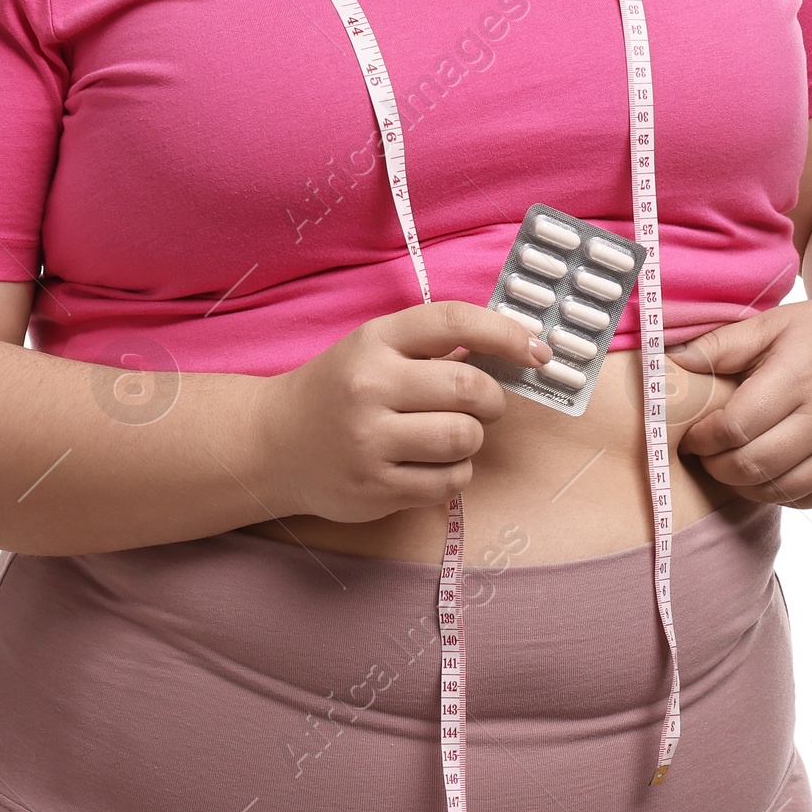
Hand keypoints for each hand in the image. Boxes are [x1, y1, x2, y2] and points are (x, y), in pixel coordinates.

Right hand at [250, 301, 550, 525]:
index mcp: (375, 341)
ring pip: (464, 438)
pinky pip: (449, 482)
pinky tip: (430, 464)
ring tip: (449, 436)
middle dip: (492, 400)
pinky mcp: (375, 488)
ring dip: (471, 439)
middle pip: (470, 389)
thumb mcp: (374, 349)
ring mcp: (370, 441)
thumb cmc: (339, 390)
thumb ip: (433, 346)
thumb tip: (514, 350)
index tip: (538, 350)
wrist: (273, 442)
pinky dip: (454, 474)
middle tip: (483, 406)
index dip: (507, 334)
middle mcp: (370, 386)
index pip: (454, 322)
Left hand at [669, 291, 811, 509]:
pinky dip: (775, 492)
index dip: (703, 438)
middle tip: (704, 455)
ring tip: (729, 464)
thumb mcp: (773, 324)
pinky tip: (765, 470)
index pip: (735, 426)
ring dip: (742, 484)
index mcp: (800, 377)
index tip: (690, 435)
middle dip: (716, 466)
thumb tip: (669, 363)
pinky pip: (805, 499)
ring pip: (777, 490)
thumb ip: (721, 346)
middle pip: (752, 465)